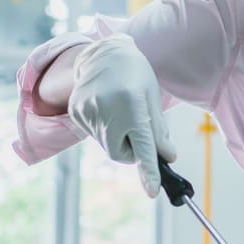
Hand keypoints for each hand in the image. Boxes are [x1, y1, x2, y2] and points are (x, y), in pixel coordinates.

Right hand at [68, 36, 176, 195]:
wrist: (103, 51)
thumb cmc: (135, 73)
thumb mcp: (152, 97)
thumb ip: (158, 130)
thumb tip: (167, 157)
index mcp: (131, 105)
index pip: (142, 146)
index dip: (149, 171)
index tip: (153, 191)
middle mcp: (106, 110)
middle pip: (121, 154)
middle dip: (132, 150)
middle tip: (138, 131)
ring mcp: (87, 112)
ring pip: (108, 146)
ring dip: (118, 138)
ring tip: (120, 110)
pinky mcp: (76, 113)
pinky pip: (94, 134)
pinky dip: (104, 129)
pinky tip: (107, 107)